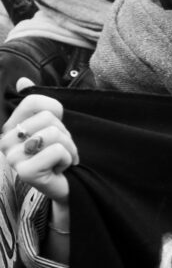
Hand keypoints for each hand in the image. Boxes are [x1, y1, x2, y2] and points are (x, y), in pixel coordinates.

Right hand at [0, 87, 77, 204]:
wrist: (64, 186)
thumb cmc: (57, 155)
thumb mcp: (50, 126)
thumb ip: (37, 105)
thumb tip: (23, 81)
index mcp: (9, 127)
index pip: (33, 101)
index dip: (56, 112)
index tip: (56, 128)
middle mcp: (5, 141)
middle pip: (48, 119)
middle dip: (65, 134)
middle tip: (60, 150)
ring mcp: (13, 158)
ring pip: (55, 134)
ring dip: (69, 148)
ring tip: (61, 160)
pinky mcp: (26, 172)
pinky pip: (58, 151)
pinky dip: (68, 160)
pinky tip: (60, 169)